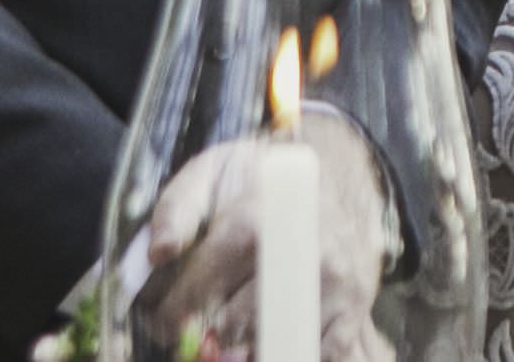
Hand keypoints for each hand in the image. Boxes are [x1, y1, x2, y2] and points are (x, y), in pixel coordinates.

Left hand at [130, 122, 398, 361]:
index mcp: (252, 220)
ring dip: (246, 347)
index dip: (170, 315)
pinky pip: (318, 353)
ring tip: (232, 331)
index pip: (197, 291)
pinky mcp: (355, 303)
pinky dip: (289, 350)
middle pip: (233, 326)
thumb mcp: (209, 173)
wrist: (332, 170)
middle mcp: (297, 252)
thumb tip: (158, 253)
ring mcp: (331, 282)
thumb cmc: (259, 178)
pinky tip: (270, 334)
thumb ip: (175, 209)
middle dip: (206, 335)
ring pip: (274, 344)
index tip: (164, 319)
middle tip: (197, 331)